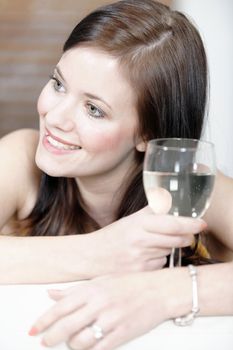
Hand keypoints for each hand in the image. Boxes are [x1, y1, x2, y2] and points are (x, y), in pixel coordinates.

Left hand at [29, 271, 179, 348]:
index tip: (34, 329)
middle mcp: (100, 304)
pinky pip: (99, 349)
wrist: (159, 290)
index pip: (61, 307)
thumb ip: (75, 290)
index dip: (44, 320)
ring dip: (72, 345)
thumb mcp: (101, 280)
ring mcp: (112, 320)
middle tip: (45, 342)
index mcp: (93, 289)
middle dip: (51, 338)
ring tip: (71, 342)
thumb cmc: (130, 284)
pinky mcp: (123, 334)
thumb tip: (52, 294)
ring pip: (81, 341)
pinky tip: (87, 348)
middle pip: (67, 327)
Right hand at [85, 205, 206, 273]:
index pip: (172, 223)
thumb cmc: (112, 237)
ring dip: (167, 249)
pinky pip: (160, 266)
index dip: (189, 224)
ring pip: (169, 253)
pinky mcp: (140, 273)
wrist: (90, 257)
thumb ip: (151, 212)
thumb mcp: (130, 220)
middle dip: (184, 238)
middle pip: (176, 240)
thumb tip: (170, 204)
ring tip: (150, 246)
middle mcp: (141, 241)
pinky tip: (144, 258)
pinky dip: (157, 261)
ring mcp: (140, 259)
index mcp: (139, 224)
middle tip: (183, 235)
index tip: (201, 224)